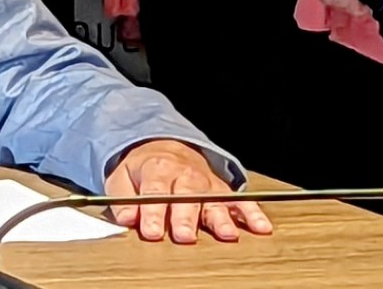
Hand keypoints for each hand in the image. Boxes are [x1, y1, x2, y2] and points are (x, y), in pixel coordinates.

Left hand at [104, 138, 271, 244]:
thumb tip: (125, 218)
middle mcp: (185, 175)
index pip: (155, 192)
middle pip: (187, 196)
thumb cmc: (143, 168)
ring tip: (227, 234)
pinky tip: (260, 226)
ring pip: (214, 199)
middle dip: (186, 217)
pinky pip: (239, 200)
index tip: (151, 231)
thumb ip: (122, 197)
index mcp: (157, 169)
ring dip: (221, 217)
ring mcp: (206, 183)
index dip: (153, 212)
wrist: (164, 146)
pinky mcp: (222, 190)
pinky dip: (251, 213)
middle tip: (185, 236)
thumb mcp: (121, 176)